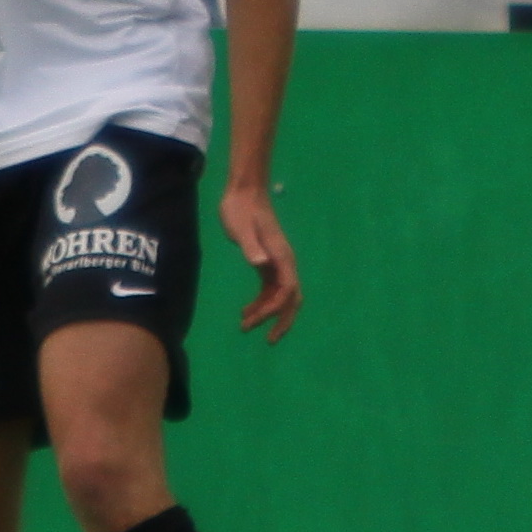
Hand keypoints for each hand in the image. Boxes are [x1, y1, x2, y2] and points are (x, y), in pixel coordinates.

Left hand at [218, 182, 301, 341]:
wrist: (243, 191)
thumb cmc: (240, 208)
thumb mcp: (241, 227)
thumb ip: (251, 245)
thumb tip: (260, 263)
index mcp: (281, 257)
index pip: (286, 291)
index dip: (273, 310)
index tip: (254, 321)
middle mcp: (284, 262)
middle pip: (291, 298)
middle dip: (282, 320)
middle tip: (268, 340)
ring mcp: (277, 262)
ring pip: (280, 296)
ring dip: (267, 313)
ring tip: (245, 326)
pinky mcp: (267, 261)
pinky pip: (270, 288)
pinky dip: (261, 302)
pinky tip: (246, 311)